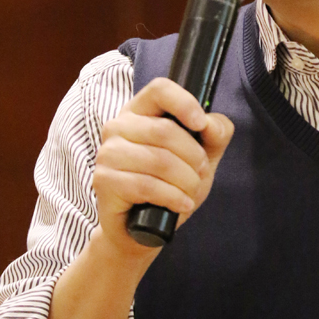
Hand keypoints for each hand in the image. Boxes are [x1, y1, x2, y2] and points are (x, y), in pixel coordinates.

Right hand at [93, 77, 233, 258]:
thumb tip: (211, 124)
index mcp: (140, 111)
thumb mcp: (202, 156)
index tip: (201, 124)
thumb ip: (215, 134)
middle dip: (194, 157)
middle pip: (165, 130)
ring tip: (191, 192)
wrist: (144, 229)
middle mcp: (118, 126)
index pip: (160, 89)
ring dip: (186, 181)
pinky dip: (173, 197)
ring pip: (159, 161)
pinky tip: (182, 204)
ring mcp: (107, 153)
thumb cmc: (171, 184)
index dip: (184, 103)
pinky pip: (147, 185)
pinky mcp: (104, 181)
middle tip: (200, 173)